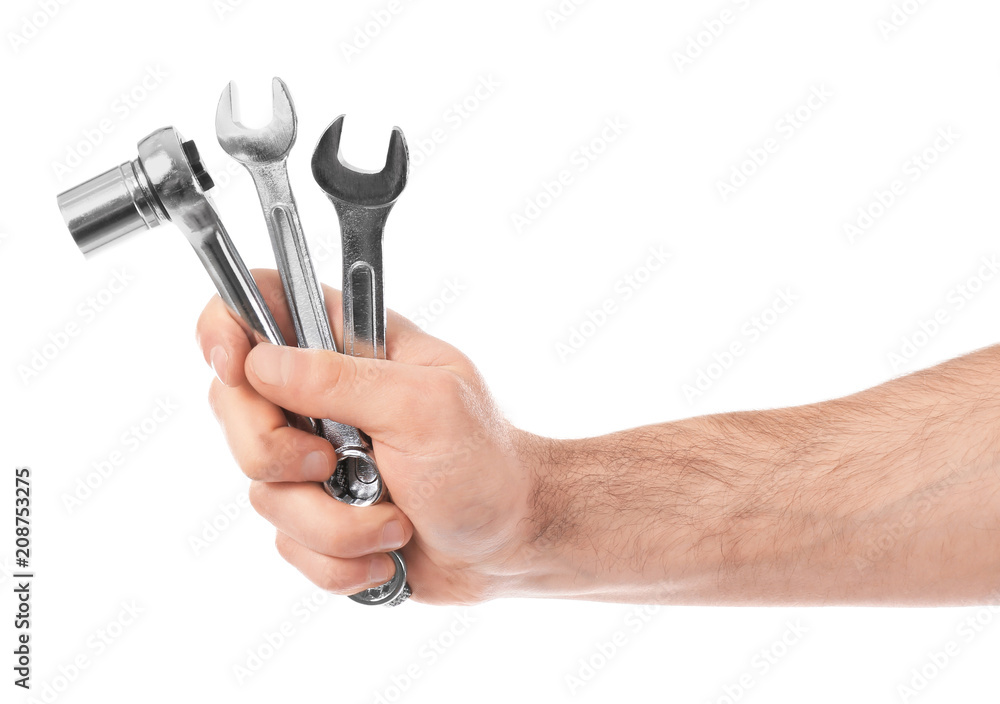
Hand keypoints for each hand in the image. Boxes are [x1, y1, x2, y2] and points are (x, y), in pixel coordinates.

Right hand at [196, 270, 541, 604]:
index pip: (260, 303)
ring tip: (395, 520)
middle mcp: (320, 396)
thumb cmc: (485, 463)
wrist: (509, 543)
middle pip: (234, 407)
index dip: (226, 328)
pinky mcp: (317, 514)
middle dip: (279, 455)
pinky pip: (287, 543)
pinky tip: (387, 549)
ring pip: (262, 490)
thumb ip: (340, 380)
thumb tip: (259, 363)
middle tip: (332, 465)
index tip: (237, 370)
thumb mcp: (425, 407)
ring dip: (333, 522)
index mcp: (350, 346)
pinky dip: (340, 559)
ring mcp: (314, 458)